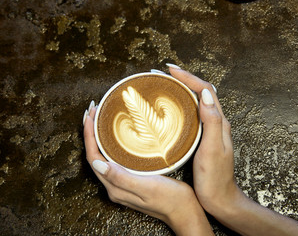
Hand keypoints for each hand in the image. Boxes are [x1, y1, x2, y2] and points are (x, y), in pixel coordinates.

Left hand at [83, 104, 212, 235]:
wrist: (185, 211)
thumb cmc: (171, 199)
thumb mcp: (147, 187)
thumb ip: (122, 178)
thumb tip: (97, 164)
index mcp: (115, 187)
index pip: (94, 157)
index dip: (89, 135)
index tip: (90, 115)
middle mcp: (115, 186)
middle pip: (95, 155)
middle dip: (91, 133)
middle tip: (93, 111)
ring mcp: (123, 183)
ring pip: (104, 156)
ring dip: (99, 138)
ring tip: (100, 119)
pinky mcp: (132, 180)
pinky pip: (115, 159)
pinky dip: (111, 144)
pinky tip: (117, 137)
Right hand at [168, 66, 297, 235]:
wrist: (220, 199)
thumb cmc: (215, 178)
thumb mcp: (213, 149)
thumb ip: (212, 121)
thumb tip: (204, 94)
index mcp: (219, 122)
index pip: (204, 90)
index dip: (188, 77)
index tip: (170, 69)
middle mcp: (216, 122)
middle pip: (200, 92)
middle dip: (183, 79)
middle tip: (163, 73)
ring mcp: (209, 130)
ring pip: (196, 102)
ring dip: (182, 90)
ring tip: (164, 84)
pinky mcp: (202, 139)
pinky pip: (192, 115)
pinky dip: (181, 106)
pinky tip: (170, 110)